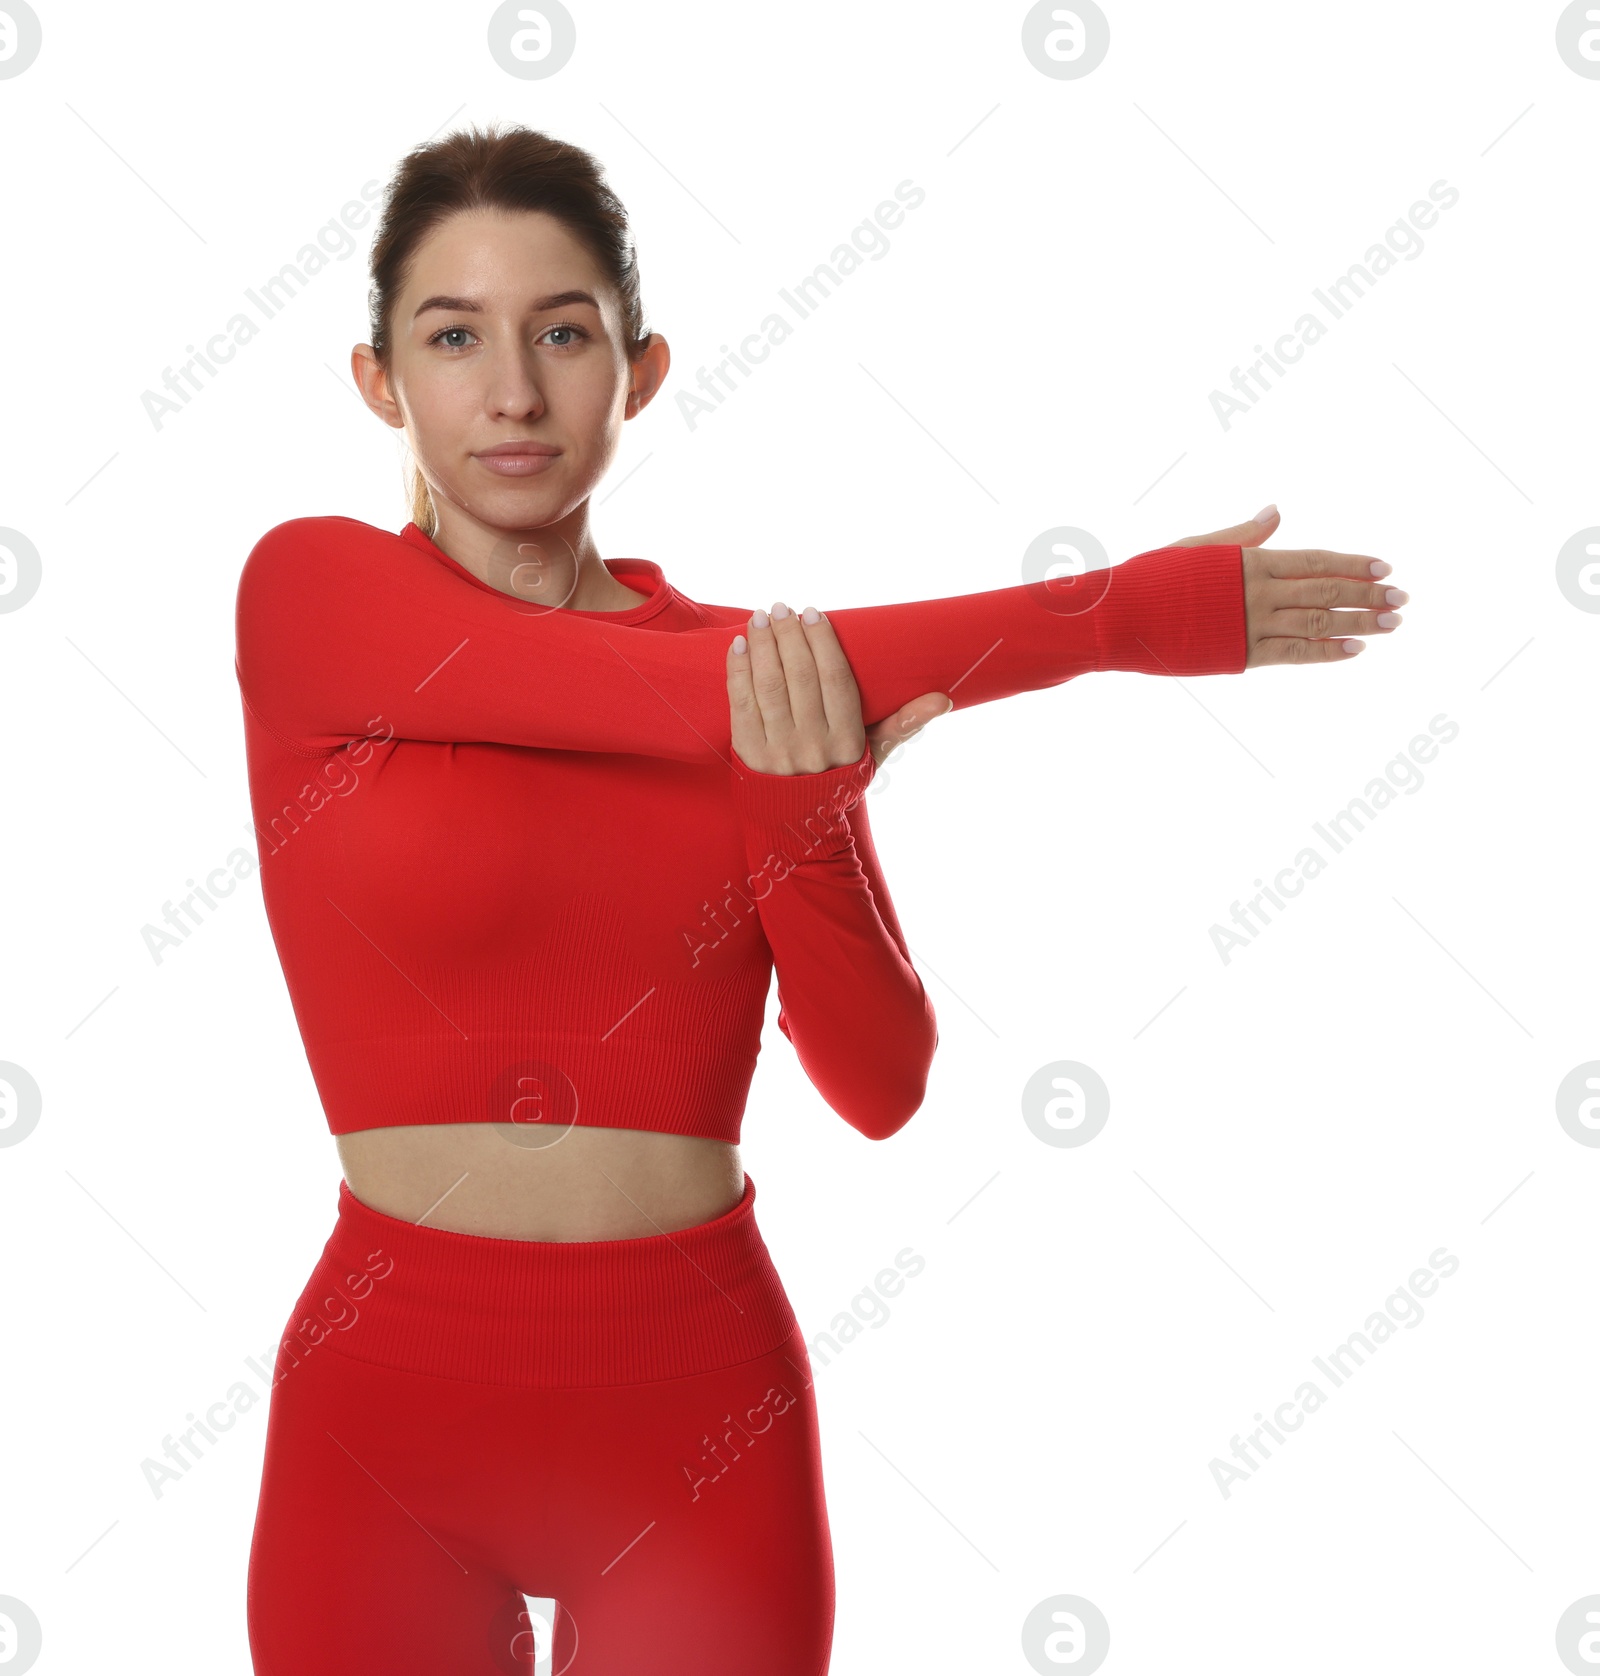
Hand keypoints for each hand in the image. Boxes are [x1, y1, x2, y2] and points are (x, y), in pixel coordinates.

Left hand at [728, 600, 950, 774]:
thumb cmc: (839, 781)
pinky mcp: (748, 756)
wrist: (799, 829)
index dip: (823, 642)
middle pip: (800, 677)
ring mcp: (779, 752)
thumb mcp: (875, 756)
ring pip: (770, 686)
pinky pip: (741, 706)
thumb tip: (943, 700)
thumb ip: (904, 724)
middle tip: (782, 607)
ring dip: (763, 646)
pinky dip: (738, 672)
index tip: (813, 613)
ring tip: (760, 617)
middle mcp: (814, 746)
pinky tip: (739, 645)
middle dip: (789, 636)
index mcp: (847, 741)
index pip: (835, 680)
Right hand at [1171, 505, 1406, 666]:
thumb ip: (1243, 534)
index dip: (1353, 564)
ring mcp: (1252, 625)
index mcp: (1250, 561)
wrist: (1121, 617)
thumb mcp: (1198, 545)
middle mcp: (1258, 592)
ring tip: (1391, 624)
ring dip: (1361, 623)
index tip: (1385, 568)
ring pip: (1320, 624)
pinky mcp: (1241, 655)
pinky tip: (1354, 650)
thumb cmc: (1153, 577)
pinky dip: (1327, 652)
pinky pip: (1294, 654)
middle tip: (1402, 598)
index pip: (1316, 561)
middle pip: (1327, 592)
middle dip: (1369, 594)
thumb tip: (1277, 511)